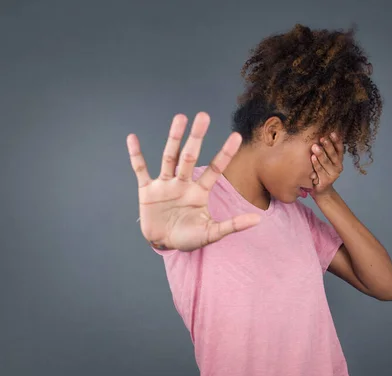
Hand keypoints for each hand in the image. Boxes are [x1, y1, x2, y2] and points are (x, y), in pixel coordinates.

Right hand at [127, 112, 261, 251]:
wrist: (164, 244)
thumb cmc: (189, 237)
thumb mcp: (212, 233)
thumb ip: (233, 225)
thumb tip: (258, 219)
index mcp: (199, 192)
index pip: (215, 169)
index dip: (225, 153)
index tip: (236, 136)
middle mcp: (183, 183)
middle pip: (190, 156)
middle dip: (197, 137)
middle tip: (203, 116)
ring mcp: (165, 185)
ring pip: (170, 157)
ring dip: (174, 139)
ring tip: (180, 118)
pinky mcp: (147, 191)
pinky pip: (140, 170)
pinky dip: (136, 156)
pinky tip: (132, 139)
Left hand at [309, 131, 343, 197]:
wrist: (321, 190)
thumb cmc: (321, 171)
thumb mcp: (325, 160)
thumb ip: (325, 151)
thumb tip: (320, 135)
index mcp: (339, 160)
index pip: (340, 149)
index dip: (337, 141)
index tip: (332, 133)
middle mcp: (338, 166)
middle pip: (333, 154)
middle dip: (328, 146)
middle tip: (322, 138)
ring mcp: (333, 174)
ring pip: (326, 162)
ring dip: (321, 154)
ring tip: (315, 146)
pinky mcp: (326, 181)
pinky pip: (320, 170)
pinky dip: (316, 164)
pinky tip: (312, 158)